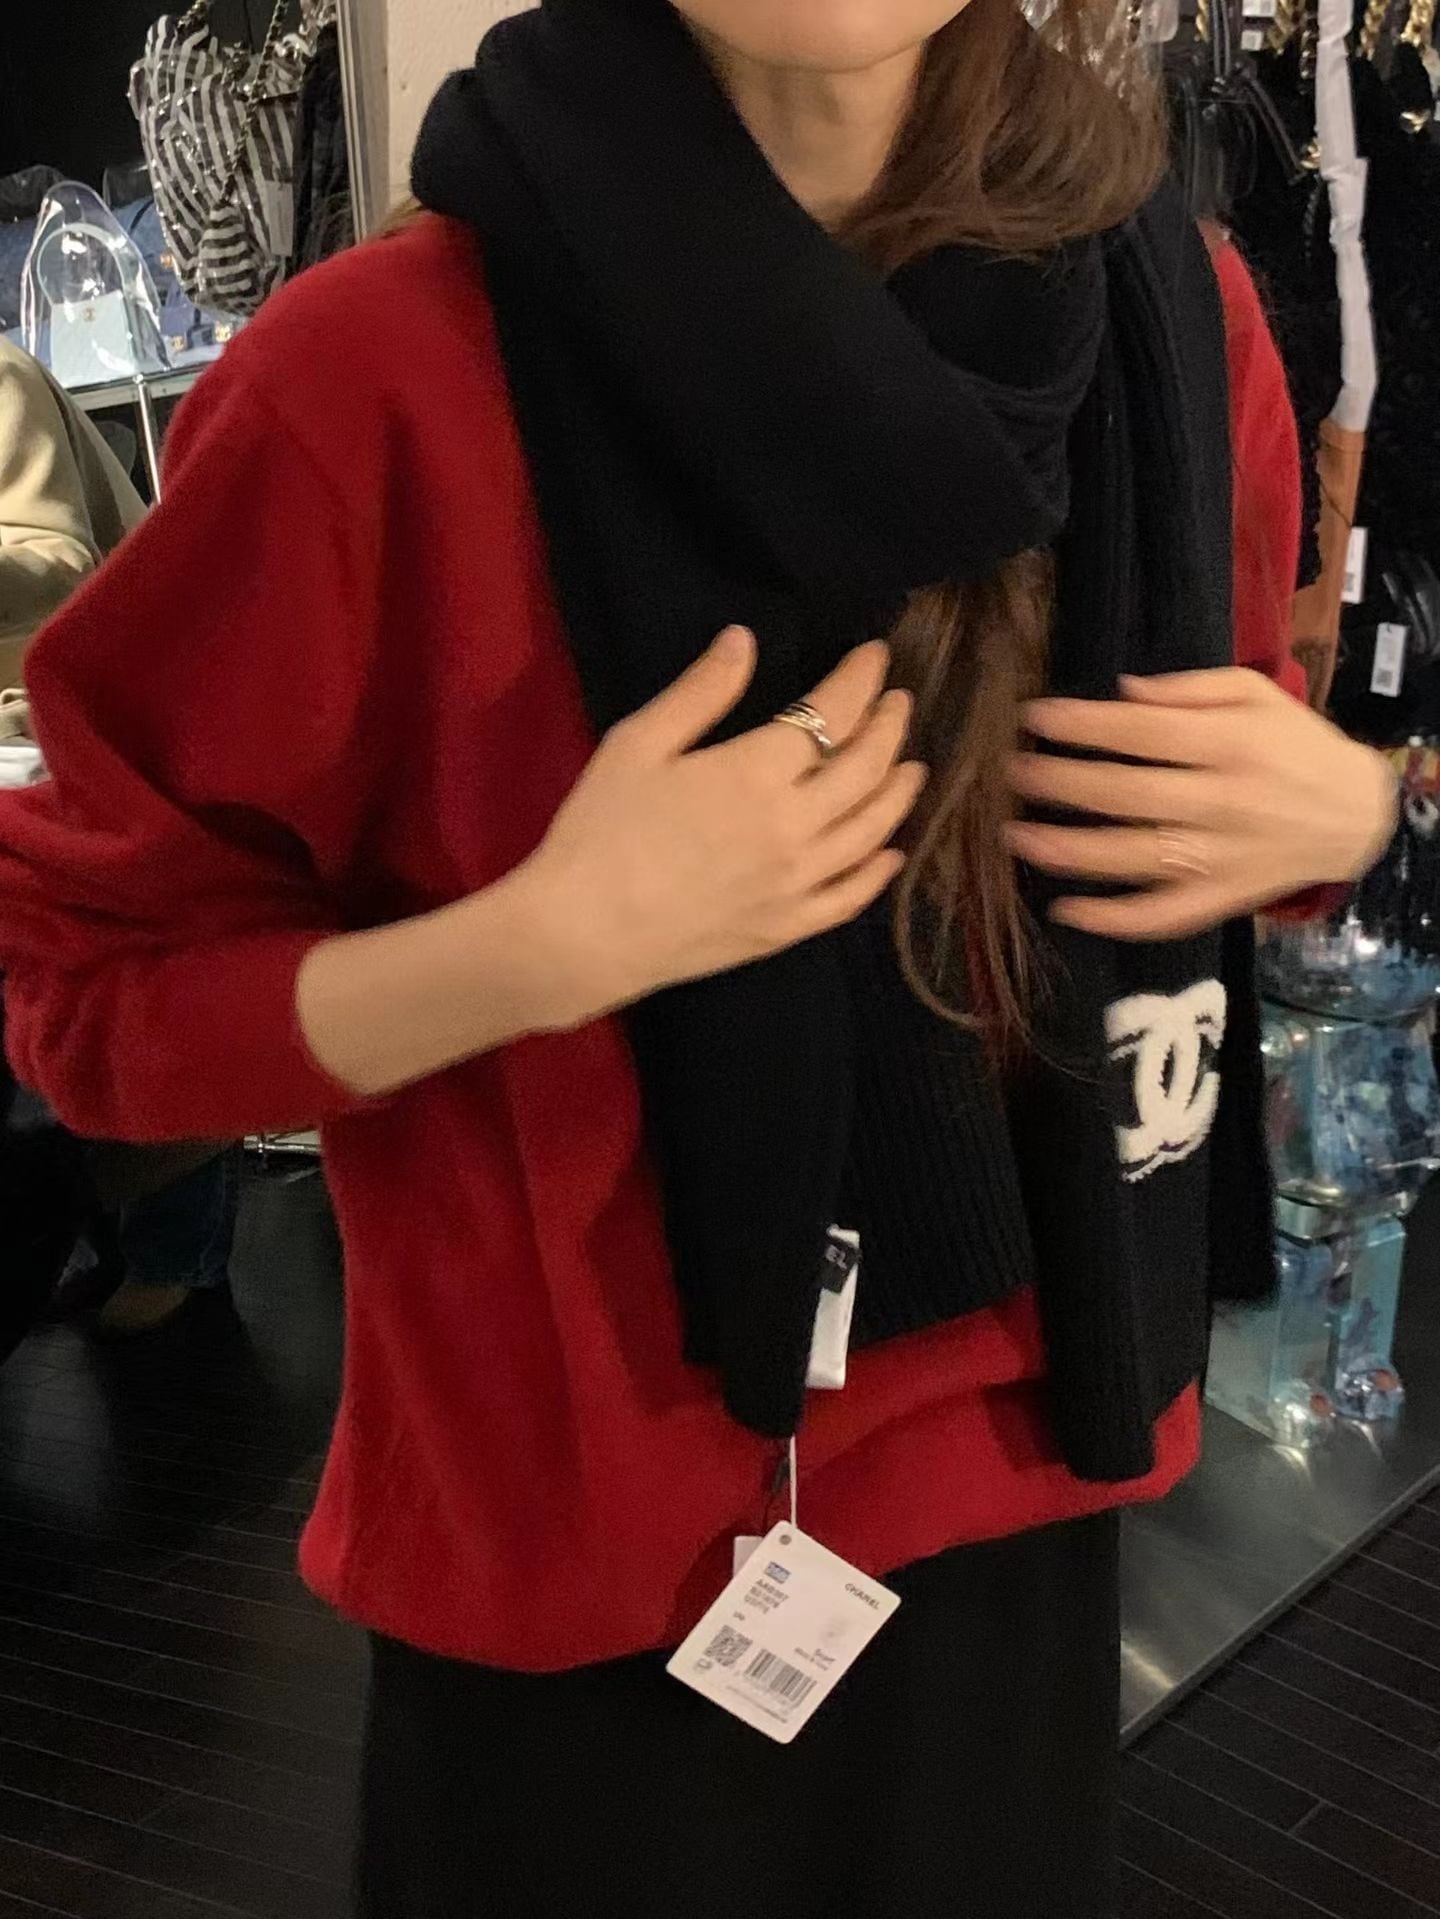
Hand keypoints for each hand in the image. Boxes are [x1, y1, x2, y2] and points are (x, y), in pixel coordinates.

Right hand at [520, 627, 925, 1022]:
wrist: (584, 934)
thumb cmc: (601, 831)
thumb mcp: (639, 744)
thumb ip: (700, 691)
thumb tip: (744, 639)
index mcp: (757, 772)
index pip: (832, 713)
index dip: (860, 679)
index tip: (874, 657)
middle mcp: (794, 826)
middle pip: (865, 768)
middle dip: (888, 727)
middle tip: (898, 703)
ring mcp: (797, 882)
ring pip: (871, 831)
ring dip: (898, 792)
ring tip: (911, 766)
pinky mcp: (787, 928)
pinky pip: (851, 898)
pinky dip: (879, 872)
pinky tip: (890, 853)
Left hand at [1005, 668, 1397, 939]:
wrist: (1354, 816)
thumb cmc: (1295, 746)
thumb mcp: (1254, 695)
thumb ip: (1189, 689)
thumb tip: (1120, 694)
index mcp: (1231, 744)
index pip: (1141, 733)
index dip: (1081, 725)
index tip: (1033, 717)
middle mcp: (1223, 803)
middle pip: (1126, 795)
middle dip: (1059, 784)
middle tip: (1012, 772)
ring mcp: (1219, 858)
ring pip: (1133, 859)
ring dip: (1067, 851)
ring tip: (1015, 837)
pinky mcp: (1218, 900)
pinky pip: (1160, 916)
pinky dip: (1111, 919)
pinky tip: (1064, 911)